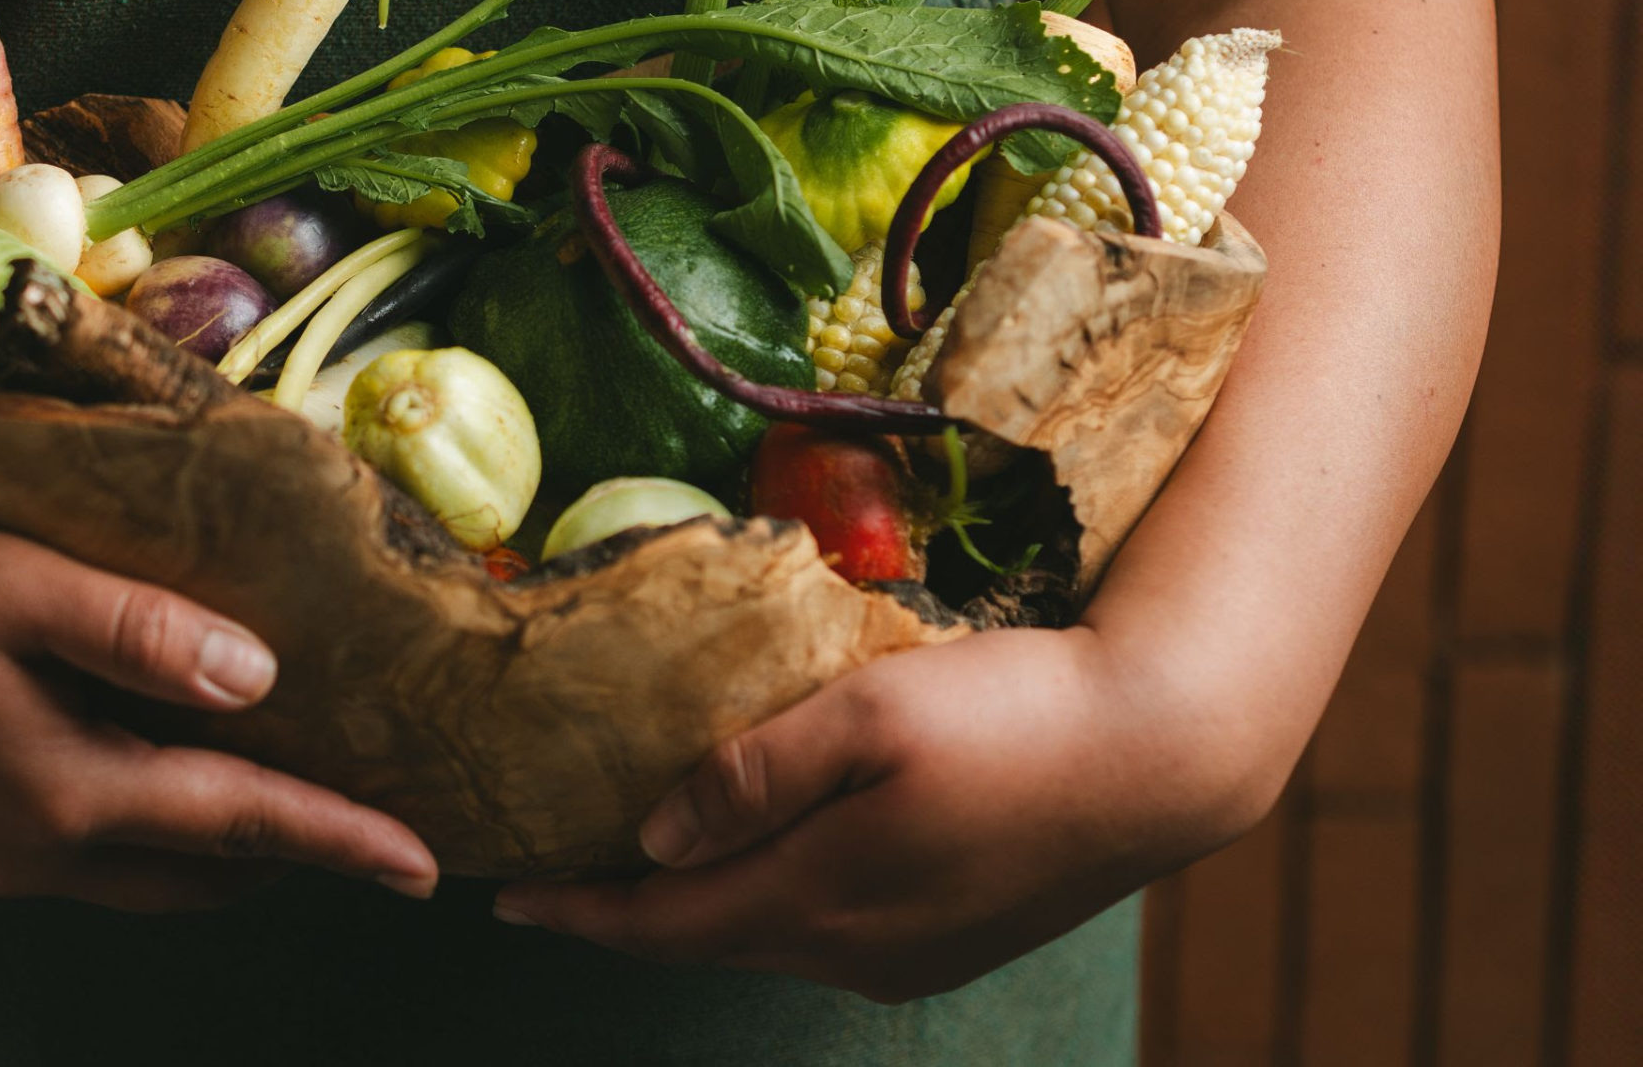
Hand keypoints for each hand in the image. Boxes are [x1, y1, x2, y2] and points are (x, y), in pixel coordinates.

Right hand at [0, 499, 439, 913]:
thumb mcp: (16, 584)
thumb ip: (142, 631)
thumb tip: (261, 679)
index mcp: (59, 794)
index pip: (237, 825)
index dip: (339, 840)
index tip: (428, 864)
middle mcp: (22, 854)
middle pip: (190, 874)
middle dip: (280, 855)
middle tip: (357, 819)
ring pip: (125, 877)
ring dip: (201, 847)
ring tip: (264, 794)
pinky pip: (64, 860)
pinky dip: (128, 832)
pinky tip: (134, 775)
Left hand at [494, 622, 1279, 999]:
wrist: (1163, 754)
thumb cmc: (1010, 712)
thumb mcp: (866, 713)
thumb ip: (752, 776)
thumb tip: (656, 841)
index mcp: (818, 898)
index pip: (662, 922)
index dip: (578, 907)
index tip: (504, 891)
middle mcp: (853, 950)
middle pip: (706, 940)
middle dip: (624, 912)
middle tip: (555, 872)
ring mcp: (907, 955)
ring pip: (766, 938)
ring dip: (697, 908)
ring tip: (639, 865)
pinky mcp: (949, 939)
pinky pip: (822, 931)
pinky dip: (763, 901)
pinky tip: (755, 861)